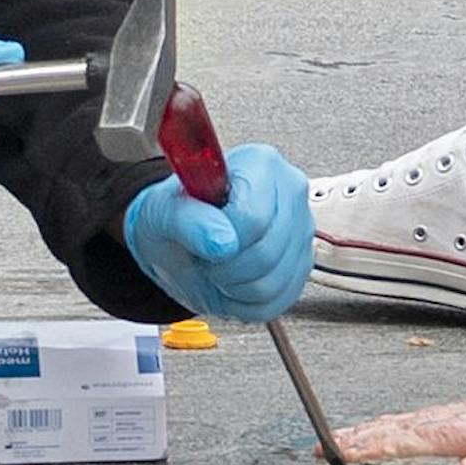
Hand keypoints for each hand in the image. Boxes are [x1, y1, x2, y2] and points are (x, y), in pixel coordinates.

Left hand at [124, 143, 313, 320]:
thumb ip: (188, 220)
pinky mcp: (303, 264)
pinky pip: (278, 299)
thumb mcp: (162, 211)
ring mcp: (301, 229)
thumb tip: (221, 241)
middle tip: (206, 251)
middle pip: (267, 252)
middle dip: (225, 265)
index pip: (253, 217)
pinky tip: (234, 277)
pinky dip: (245, 300)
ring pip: (272, 282)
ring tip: (219, 262)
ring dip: (233, 285)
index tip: (202, 233)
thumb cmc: (177, 216)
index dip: (220, 238)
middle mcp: (290, 192)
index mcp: (261, 164)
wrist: (179, 240)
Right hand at [332, 374, 465, 464]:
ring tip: (351, 437)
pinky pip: (443, 421)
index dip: (382, 446)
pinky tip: (407, 430)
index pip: (426, 438)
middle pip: (414, 425)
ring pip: (425, 420)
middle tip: (326, 444)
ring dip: (384, 429)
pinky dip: (413, 426)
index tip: (344, 451)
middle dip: (368, 436)